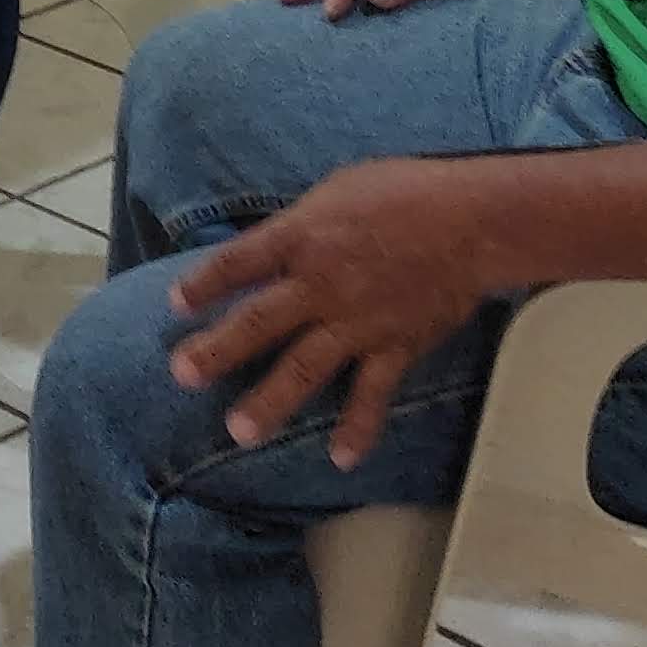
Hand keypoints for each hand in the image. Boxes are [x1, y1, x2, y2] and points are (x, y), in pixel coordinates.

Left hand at [166, 159, 495, 468]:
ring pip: (305, 367)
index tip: (174, 304)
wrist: (471, 220)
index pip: (239, 262)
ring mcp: (358, 321)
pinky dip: (358, 427)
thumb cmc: (402, 190)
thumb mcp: (335, 190)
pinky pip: (372, 393)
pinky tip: (339, 457)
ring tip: (238, 432)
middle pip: (259, 321)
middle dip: (218, 350)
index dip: (203, 282)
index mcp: (301, 236)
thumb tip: (274, 246)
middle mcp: (321, 283)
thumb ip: (301, 224)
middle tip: (182, 375)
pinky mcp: (395, 345)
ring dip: (270, 401)